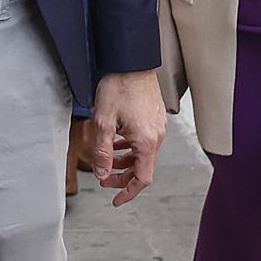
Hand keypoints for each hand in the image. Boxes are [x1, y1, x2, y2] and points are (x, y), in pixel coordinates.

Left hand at [89, 70, 167, 206]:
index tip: (115, 200)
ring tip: (108, 159)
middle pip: (143, 168)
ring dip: (126, 161)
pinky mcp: (155, 118)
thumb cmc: (118, 86)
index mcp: (146, 141)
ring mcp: (158, 127)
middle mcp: (157, 136)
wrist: (132, 61)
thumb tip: (102, 174)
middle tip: (104, 178)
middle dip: (123, 177)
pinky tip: (118, 142)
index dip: (128, 192)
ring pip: (143, 154)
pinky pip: (145, 141)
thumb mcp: (102, 122)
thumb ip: (102, 152)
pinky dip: (131, 147)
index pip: (142, 179)